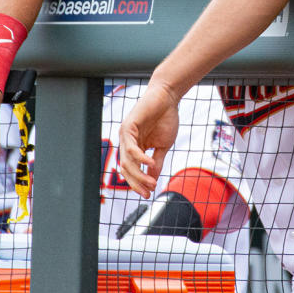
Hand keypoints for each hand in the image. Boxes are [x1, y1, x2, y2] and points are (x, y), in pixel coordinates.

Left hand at [117, 83, 180, 197]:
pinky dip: (140, 157)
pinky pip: (131, 147)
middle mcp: (127, 143)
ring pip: (127, 161)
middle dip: (137, 183)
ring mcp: (126, 135)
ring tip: (151, 181)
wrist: (168, 98)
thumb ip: (156, 161)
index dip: (138, 183)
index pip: (132, 170)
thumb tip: (153, 179)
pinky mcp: (128, 127)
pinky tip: (150, 163)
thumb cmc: (165, 118)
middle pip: (126, 169)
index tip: (149, 194)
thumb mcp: (163, 146)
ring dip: (139, 174)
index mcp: (134, 147)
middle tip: (148, 191)